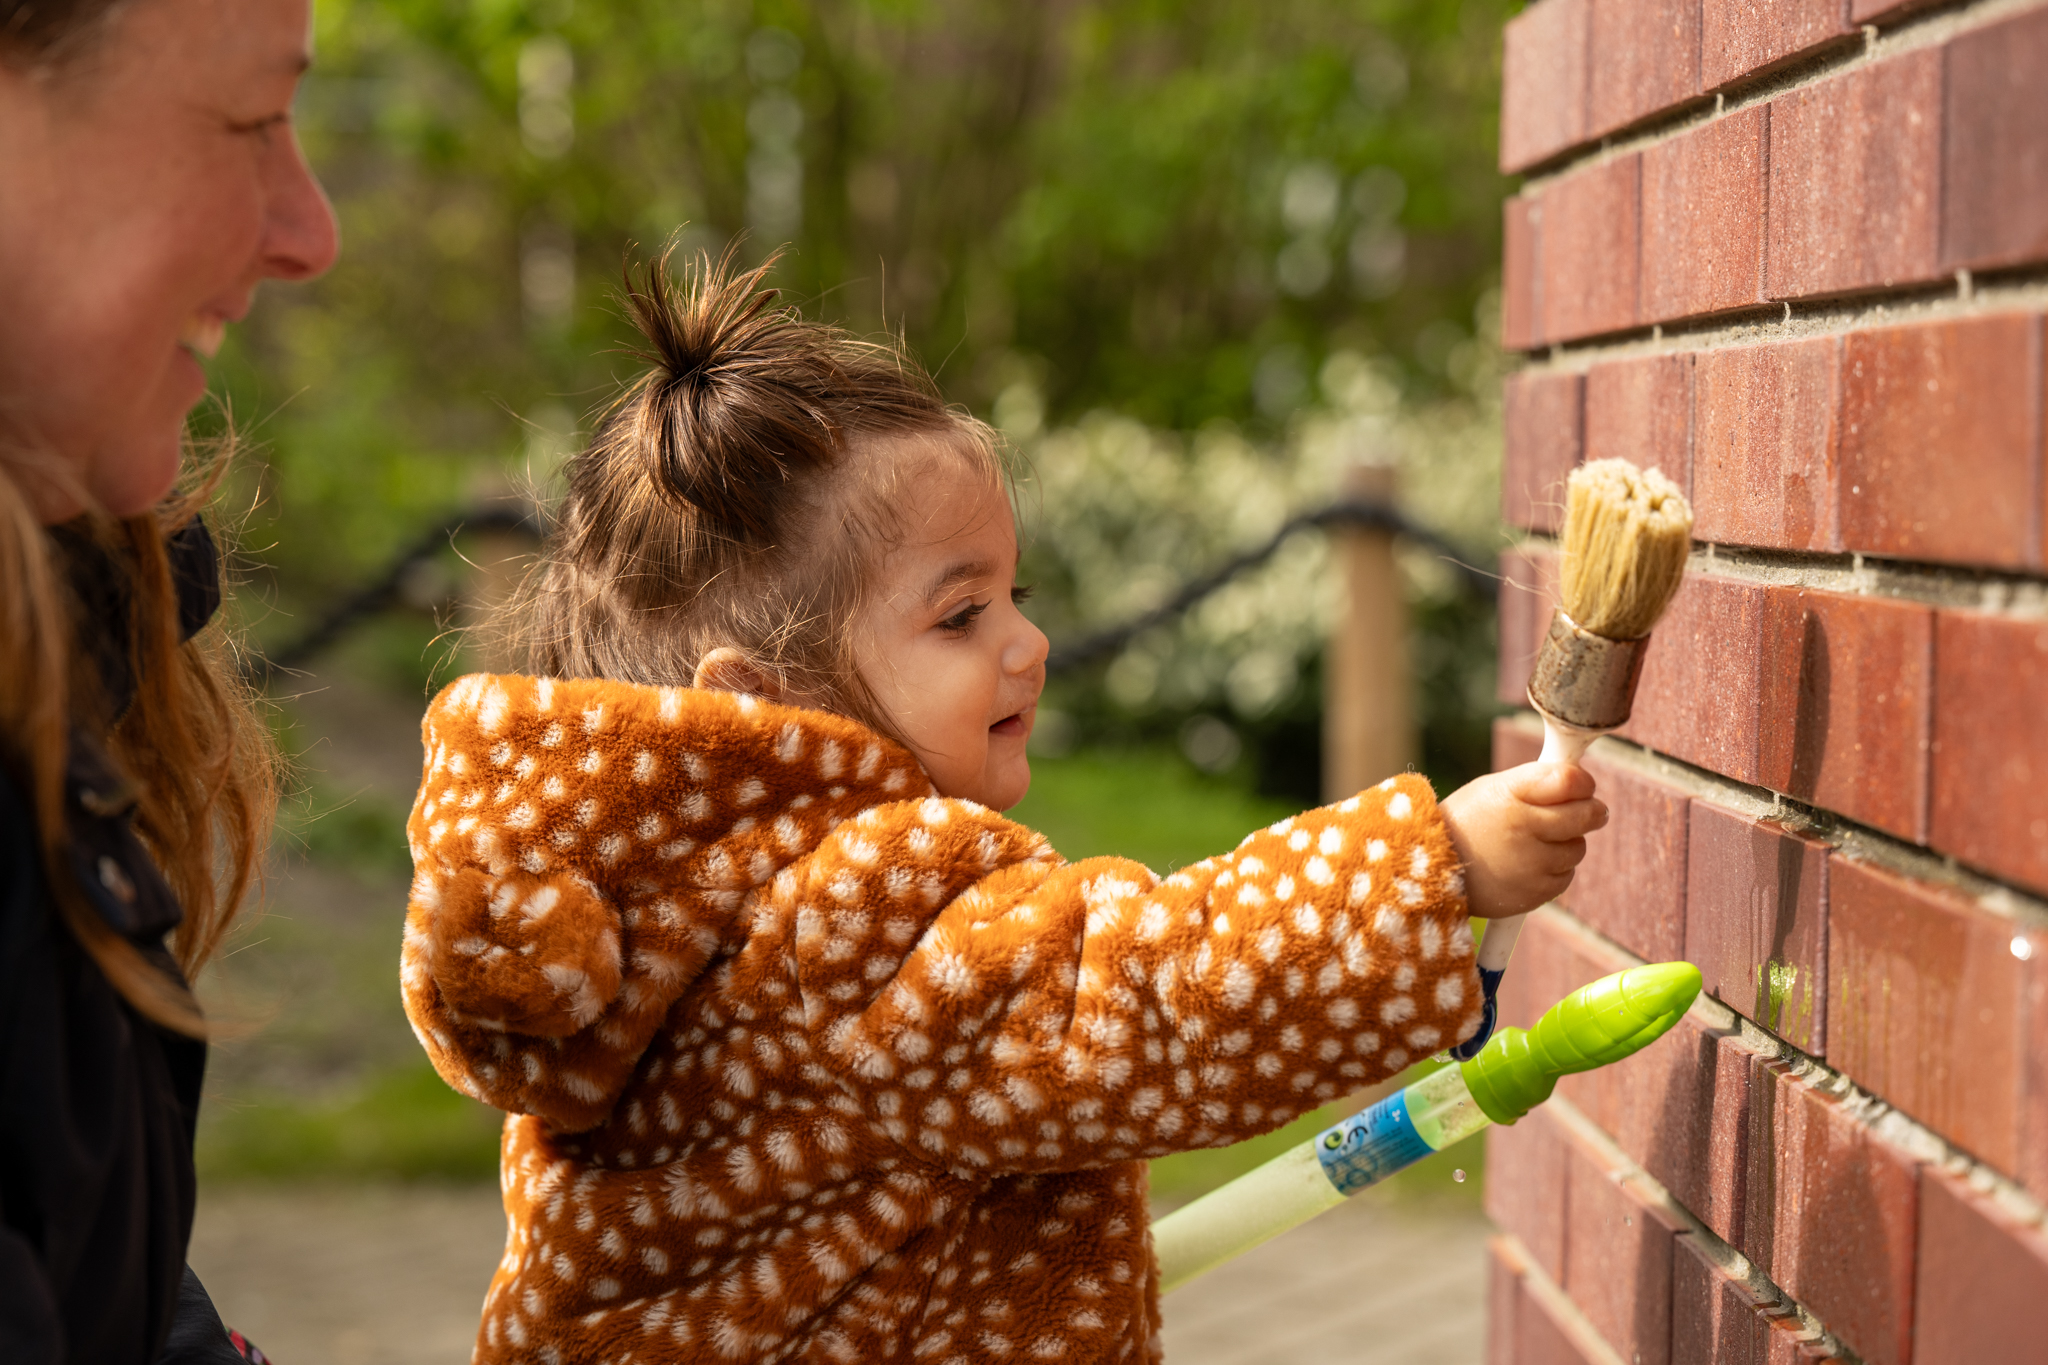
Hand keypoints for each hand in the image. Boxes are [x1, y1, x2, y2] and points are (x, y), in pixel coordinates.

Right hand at [1439, 762, 1607, 918]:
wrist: (1432, 871)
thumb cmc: (1468, 821)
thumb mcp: (1492, 788)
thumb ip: (1538, 780)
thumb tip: (1583, 779)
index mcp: (1511, 796)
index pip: (1569, 781)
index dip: (1582, 781)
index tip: (1582, 785)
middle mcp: (1523, 830)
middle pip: (1585, 814)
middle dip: (1589, 810)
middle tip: (1586, 810)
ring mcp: (1531, 865)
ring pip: (1577, 848)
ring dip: (1567, 842)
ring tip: (1535, 842)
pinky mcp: (1535, 893)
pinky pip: (1565, 876)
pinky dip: (1554, 869)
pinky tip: (1529, 864)